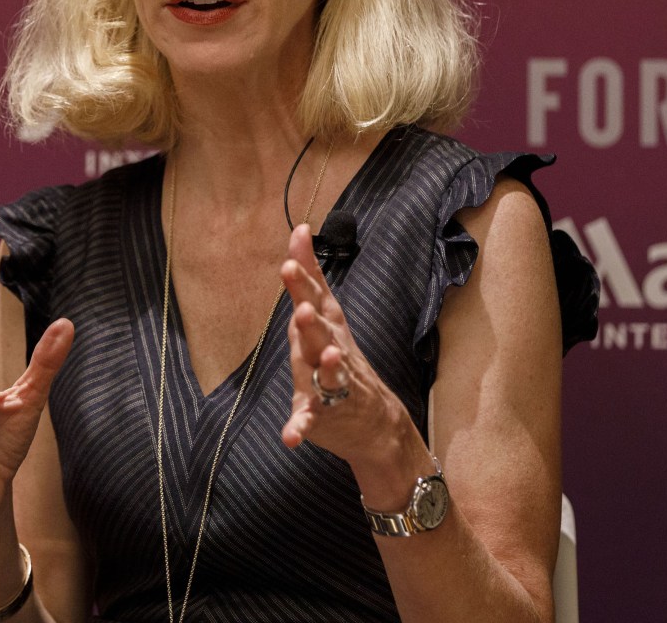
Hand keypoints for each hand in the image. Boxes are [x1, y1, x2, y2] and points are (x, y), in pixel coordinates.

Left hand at [279, 224, 402, 464]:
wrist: (375, 423)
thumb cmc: (339, 360)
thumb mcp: (325, 316)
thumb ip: (310, 276)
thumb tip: (300, 229)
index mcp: (329, 327)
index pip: (317, 295)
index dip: (306, 275)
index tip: (296, 247)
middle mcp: (332, 352)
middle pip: (322, 332)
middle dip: (314, 320)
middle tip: (304, 307)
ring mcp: (332, 385)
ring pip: (328, 373)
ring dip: (325, 365)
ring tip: (324, 356)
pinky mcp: (324, 416)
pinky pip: (311, 421)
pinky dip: (300, 427)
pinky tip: (290, 437)